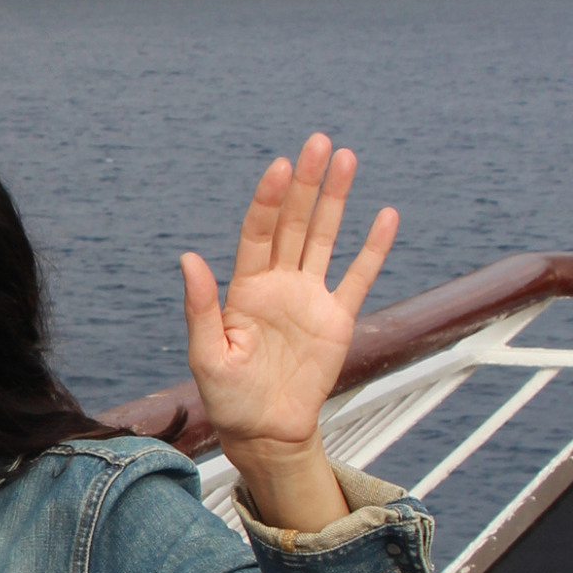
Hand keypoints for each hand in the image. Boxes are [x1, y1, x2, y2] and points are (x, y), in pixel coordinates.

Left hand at [180, 133, 396, 530]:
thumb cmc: (228, 396)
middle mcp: (279, 283)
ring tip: (347, 158)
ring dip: (336, 200)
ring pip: (325, 238)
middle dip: (306, 183)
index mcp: (245, 288)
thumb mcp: (207, 354)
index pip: (259, 232)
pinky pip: (358, 277)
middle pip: (295, 223)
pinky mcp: (337, 319)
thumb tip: (188, 257)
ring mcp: (310, 297)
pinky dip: (372, 249)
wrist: (265, 430)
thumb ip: (200, 306)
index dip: (270, 200)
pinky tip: (384, 216)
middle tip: (319, 142)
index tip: (280, 167)